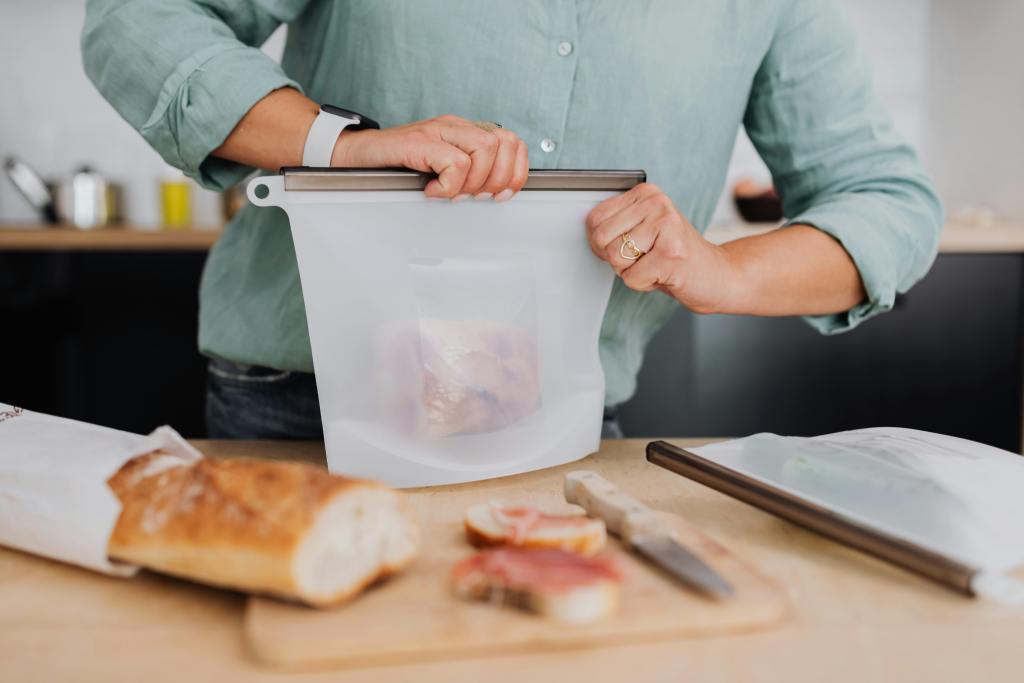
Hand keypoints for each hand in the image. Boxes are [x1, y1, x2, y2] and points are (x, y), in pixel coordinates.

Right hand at [331, 115, 528, 199]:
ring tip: (452, 192)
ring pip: (484, 148)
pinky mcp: (418, 142)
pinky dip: (449, 185)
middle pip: (503, 143)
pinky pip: (454, 162)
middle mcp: (454, 126)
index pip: (512, 142)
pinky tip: (432, 190)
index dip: (515, 171)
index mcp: (465, 131)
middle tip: (475, 196)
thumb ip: (468, 175)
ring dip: (473, 181)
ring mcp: (436, 130)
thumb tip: (497, 194)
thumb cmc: (397, 166)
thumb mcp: (441, 170)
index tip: (502, 194)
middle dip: (498, 178)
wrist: (356, 156)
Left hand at [585, 183, 740, 313]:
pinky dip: (644, 284)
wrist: (716, 275)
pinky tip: (665, 273)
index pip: (595, 219)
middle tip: (644, 258)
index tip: (628, 245)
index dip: (603, 243)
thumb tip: (588, 231)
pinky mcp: (671, 252)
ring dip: (632, 271)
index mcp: (646, 193)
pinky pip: (632, 277)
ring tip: (655, 263)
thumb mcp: (643, 230)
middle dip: (617, 259)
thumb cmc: (675, 255)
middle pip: (601, 239)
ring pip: (615, 259)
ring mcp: (666, 225)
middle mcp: (657, 203)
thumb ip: (616, 225)